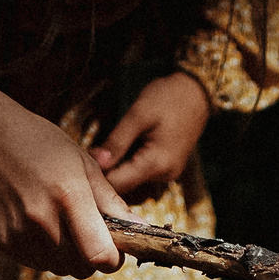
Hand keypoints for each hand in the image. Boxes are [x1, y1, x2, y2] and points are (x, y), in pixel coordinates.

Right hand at [0, 83, 127, 277]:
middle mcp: (42, 220)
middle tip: (88, 229)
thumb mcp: (84, 165)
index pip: (101, 256)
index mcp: (69, 196)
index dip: (114, 258)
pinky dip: (46, 252)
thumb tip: (142, 230)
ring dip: (69, 255)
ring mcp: (20, 234)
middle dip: (93, 255)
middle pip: (83, 269)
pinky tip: (40, 223)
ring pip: (61, 269)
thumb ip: (112, 203)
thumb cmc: (41, 145)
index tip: (116, 247)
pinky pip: (38, 264)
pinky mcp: (4, 242)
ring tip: (61, 221)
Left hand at [90, 71, 211, 200]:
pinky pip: (141, 175)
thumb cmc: (168, 98)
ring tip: (102, 150)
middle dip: (105, 173)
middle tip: (89, 152)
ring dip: (115, 170)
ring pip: (132, 182)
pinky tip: (119, 151)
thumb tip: (97, 163)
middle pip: (124, 186)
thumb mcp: (138, 115)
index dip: (97, 176)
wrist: (196, 93)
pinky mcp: (167, 169)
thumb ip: (116, 141)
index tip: (82, 159)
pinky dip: (127, 166)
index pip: (117, 184)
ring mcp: (167, 174)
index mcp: (156, 164)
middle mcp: (163, 176)